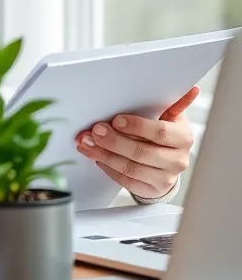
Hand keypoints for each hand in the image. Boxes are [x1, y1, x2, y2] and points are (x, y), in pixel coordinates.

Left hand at [76, 87, 198, 199]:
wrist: (168, 163)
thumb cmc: (164, 133)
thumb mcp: (170, 116)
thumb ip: (174, 102)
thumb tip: (192, 89)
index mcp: (183, 138)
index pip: (161, 132)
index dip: (137, 126)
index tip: (116, 120)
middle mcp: (177, 160)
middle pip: (143, 153)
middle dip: (114, 141)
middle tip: (94, 131)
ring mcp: (165, 178)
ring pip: (131, 168)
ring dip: (105, 154)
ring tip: (87, 143)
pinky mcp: (151, 190)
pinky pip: (126, 181)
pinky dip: (108, 168)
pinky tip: (96, 157)